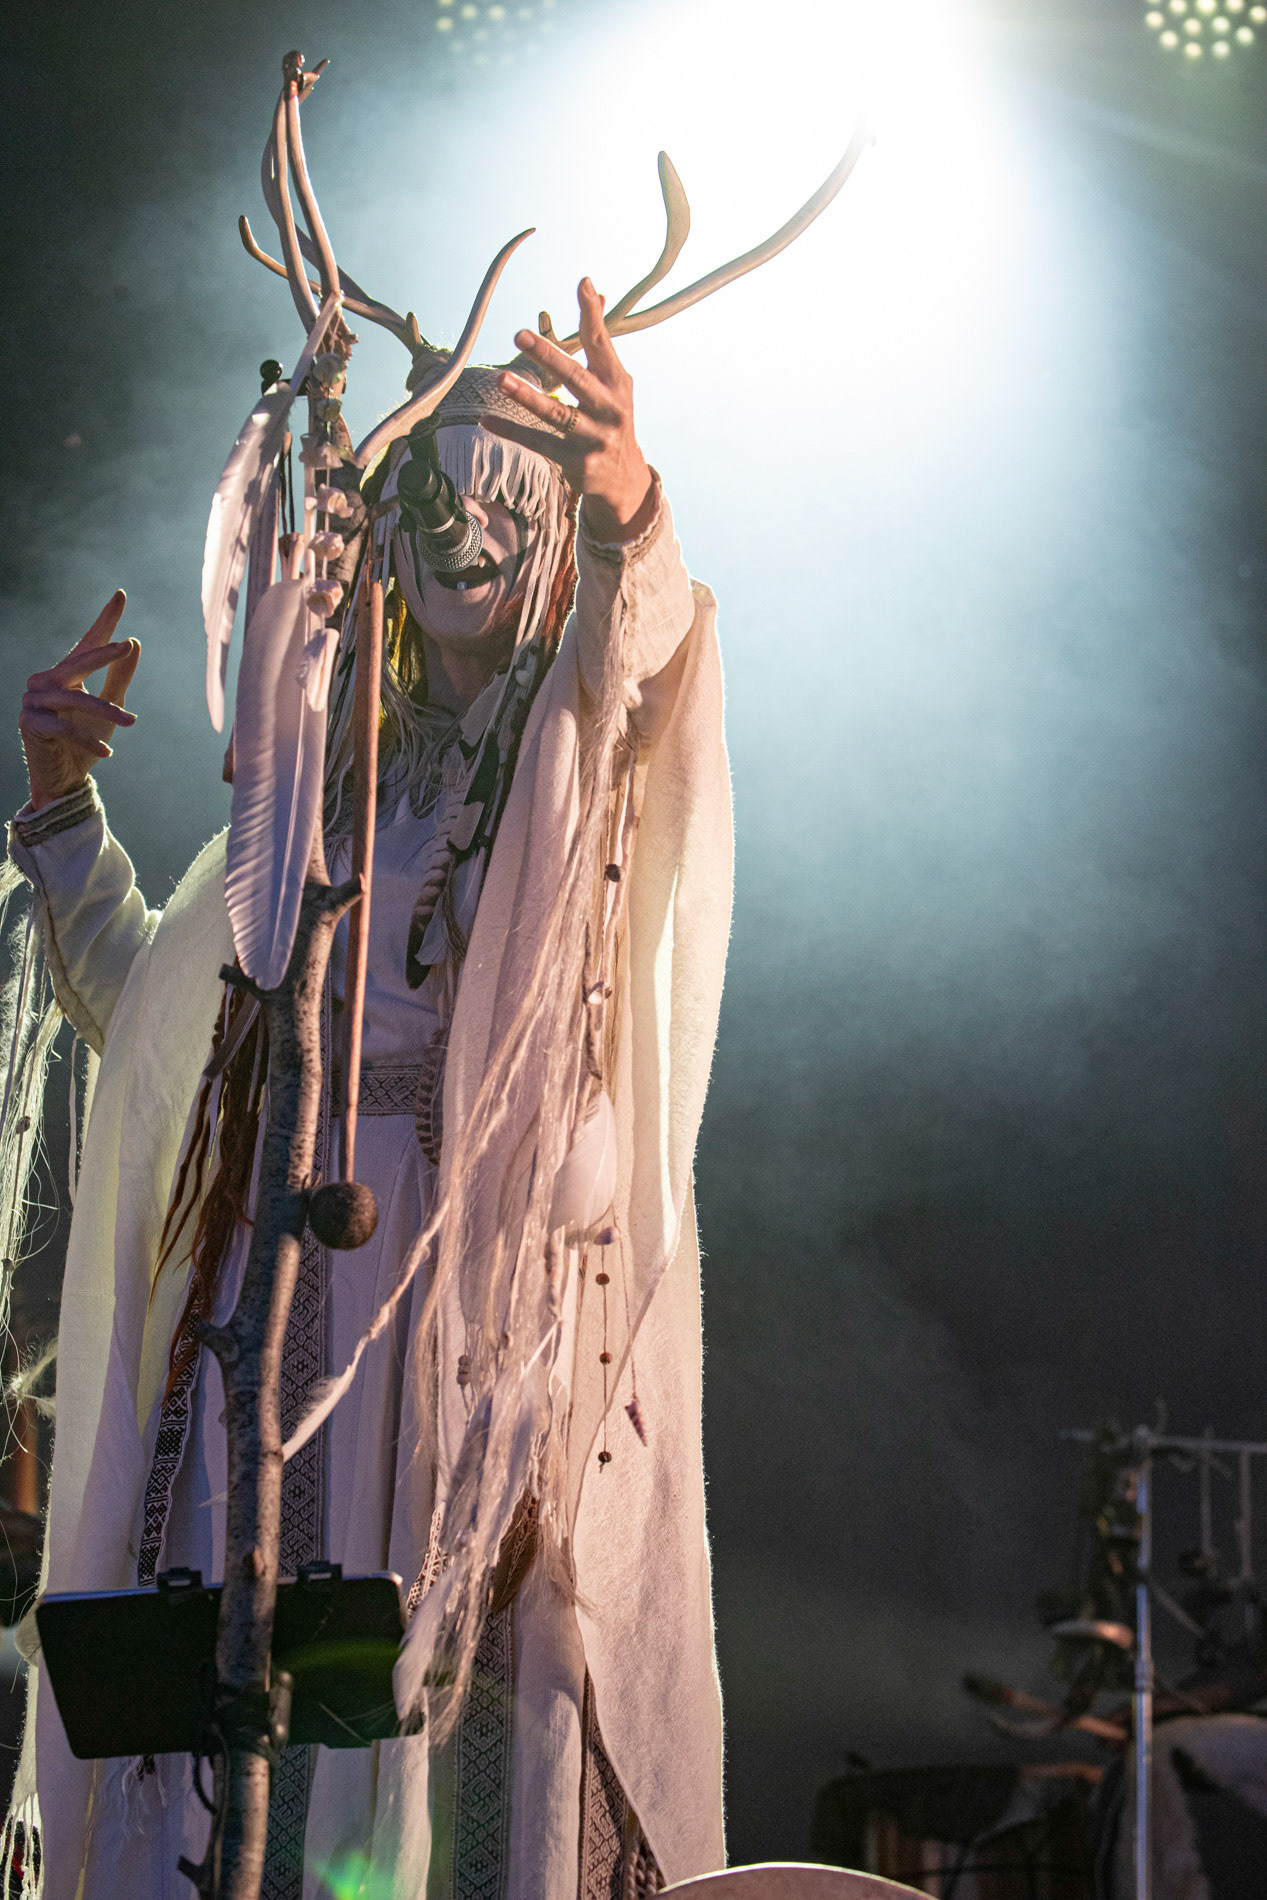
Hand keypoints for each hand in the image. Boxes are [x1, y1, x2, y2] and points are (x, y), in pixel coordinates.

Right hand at [20, 590, 139, 810]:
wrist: (65, 779)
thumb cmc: (86, 742)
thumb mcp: (110, 709)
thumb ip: (119, 678)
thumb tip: (133, 643)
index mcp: (66, 674)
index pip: (87, 642)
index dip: (105, 620)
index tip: (121, 594)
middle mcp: (46, 681)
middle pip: (77, 662)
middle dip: (103, 653)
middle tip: (127, 644)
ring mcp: (34, 700)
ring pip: (75, 698)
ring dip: (106, 711)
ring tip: (131, 722)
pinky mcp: (30, 724)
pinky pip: (64, 726)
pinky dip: (88, 740)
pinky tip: (107, 752)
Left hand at [488, 279, 655, 543]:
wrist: (625, 478)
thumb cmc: (611, 417)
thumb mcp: (613, 381)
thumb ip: (598, 339)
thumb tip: (590, 287)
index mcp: (617, 383)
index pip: (602, 344)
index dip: (592, 314)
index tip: (581, 284)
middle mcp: (610, 409)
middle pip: (576, 379)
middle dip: (549, 357)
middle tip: (521, 334)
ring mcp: (595, 438)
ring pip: (556, 416)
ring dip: (527, 398)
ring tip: (501, 380)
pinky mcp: (578, 464)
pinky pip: (539, 444)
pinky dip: (512, 432)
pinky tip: (487, 420)